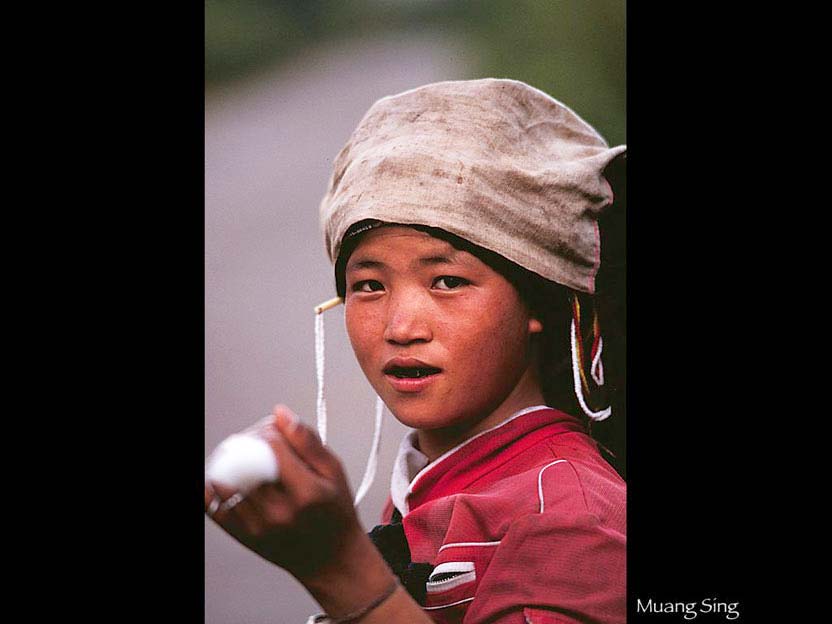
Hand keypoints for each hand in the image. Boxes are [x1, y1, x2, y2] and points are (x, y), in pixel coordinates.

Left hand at [205, 405, 362, 580]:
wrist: (331, 559)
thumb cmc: (336, 513)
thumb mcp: (335, 472)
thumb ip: (308, 441)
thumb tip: (281, 414)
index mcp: (306, 492)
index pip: (271, 445)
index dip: (269, 430)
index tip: (276, 432)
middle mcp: (280, 511)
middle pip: (245, 460)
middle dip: (248, 442)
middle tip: (258, 442)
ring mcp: (259, 527)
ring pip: (226, 479)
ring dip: (230, 460)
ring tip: (245, 458)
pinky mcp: (244, 537)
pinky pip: (214, 507)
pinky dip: (212, 488)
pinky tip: (222, 478)